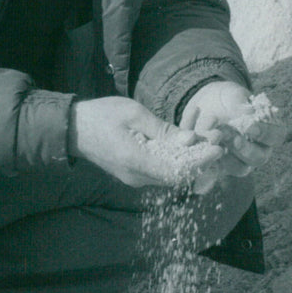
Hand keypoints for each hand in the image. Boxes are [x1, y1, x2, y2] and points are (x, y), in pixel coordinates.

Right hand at [69, 96, 224, 188]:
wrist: (73, 129)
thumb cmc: (101, 116)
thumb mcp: (133, 114)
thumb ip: (162, 129)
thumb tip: (189, 140)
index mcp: (135, 161)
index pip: (177, 169)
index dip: (201, 161)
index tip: (218, 148)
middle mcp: (136, 176)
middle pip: (178, 174)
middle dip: (200, 157)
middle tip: (218, 138)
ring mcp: (135, 178)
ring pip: (171, 172)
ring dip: (189, 155)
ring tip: (205, 133)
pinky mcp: (134, 173)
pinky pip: (161, 168)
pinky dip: (176, 155)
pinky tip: (185, 136)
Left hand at [179, 81, 285, 175]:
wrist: (207, 104)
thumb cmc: (228, 99)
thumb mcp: (233, 95)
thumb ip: (239, 103)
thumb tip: (248, 112)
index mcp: (268, 131)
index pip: (275, 136)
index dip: (265, 133)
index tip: (249, 126)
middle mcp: (257, 150)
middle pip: (258, 158)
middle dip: (245, 149)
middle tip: (233, 139)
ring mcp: (238, 160)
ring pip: (240, 168)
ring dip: (227, 157)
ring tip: (215, 140)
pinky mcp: (219, 165)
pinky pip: (216, 168)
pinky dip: (206, 156)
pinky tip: (196, 142)